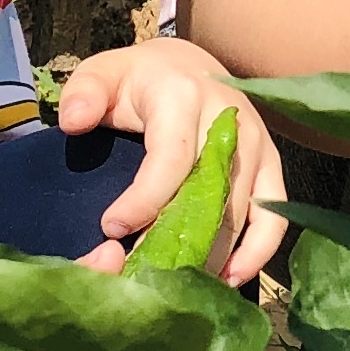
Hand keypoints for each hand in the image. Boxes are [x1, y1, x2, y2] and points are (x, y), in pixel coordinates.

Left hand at [51, 35, 290, 282]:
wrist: (192, 67)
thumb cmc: (142, 80)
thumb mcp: (105, 73)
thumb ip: (84, 91)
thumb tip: (75, 122)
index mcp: (184, 97)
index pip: (171, 158)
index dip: (145, 199)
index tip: (113, 228)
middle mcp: (228, 121)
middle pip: (209, 193)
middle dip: (177, 240)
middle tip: (144, 273)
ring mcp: (257, 145)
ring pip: (239, 213)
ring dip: (211, 254)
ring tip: (177, 283)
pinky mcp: (272, 167)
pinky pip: (274, 217)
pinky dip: (256, 252)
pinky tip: (229, 279)